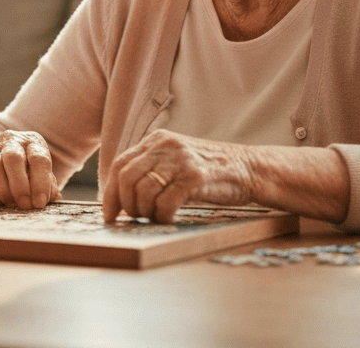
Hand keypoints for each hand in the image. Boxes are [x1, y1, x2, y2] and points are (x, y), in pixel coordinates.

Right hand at [0, 130, 60, 209]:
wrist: (2, 153)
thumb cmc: (27, 169)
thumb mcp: (41, 172)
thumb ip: (48, 185)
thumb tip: (53, 198)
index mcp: (33, 142)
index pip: (38, 159)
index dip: (40, 182)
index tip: (39, 202)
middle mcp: (11, 141)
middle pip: (13, 158)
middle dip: (20, 185)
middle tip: (25, 205)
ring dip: (1, 188)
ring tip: (10, 204)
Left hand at [102, 129, 253, 223]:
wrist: (250, 169)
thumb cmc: (210, 172)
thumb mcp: (176, 161)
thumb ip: (152, 170)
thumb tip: (122, 198)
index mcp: (157, 140)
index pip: (120, 164)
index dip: (110, 192)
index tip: (109, 214)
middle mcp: (166, 146)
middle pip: (126, 177)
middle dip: (125, 204)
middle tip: (133, 218)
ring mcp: (181, 160)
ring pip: (143, 191)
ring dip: (144, 212)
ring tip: (155, 217)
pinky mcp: (195, 177)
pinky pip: (165, 202)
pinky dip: (162, 216)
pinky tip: (169, 218)